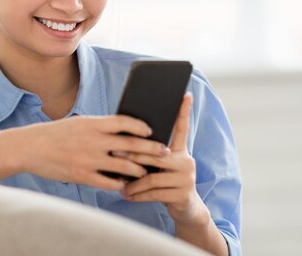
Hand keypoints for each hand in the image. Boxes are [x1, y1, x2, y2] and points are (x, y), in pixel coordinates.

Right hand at [19, 115, 169, 190]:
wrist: (29, 147)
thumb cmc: (55, 134)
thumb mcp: (78, 123)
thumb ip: (99, 126)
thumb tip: (122, 129)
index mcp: (92, 124)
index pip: (124, 122)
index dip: (141, 127)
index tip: (151, 131)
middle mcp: (93, 140)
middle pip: (130, 145)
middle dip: (150, 150)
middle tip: (164, 153)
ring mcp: (89, 159)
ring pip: (124, 166)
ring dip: (138, 169)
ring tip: (145, 172)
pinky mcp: (82, 175)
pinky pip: (109, 182)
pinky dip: (120, 184)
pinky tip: (125, 184)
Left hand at [120, 93, 210, 225]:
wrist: (186, 207)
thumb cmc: (166, 181)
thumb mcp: (161, 165)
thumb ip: (150, 153)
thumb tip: (126, 137)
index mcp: (180, 150)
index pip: (182, 128)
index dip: (184, 111)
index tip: (185, 94)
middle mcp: (187, 160)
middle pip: (156, 153)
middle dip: (133, 154)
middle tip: (115, 152)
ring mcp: (187, 177)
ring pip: (153, 176)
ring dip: (132, 181)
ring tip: (119, 183)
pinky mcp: (182, 194)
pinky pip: (155, 193)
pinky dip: (138, 195)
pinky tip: (127, 195)